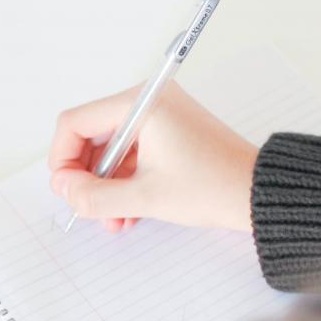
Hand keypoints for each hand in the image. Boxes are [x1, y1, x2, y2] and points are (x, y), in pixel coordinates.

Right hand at [48, 82, 258, 232]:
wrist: (259, 193)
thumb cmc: (213, 187)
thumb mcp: (144, 197)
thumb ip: (93, 195)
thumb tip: (63, 188)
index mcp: (140, 104)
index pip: (75, 123)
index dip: (62, 159)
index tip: (67, 189)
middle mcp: (147, 102)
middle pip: (90, 136)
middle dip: (86, 177)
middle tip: (88, 207)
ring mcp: (158, 117)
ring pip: (109, 151)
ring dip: (105, 186)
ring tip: (113, 218)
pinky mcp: (167, 133)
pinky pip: (130, 155)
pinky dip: (123, 182)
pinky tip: (127, 212)